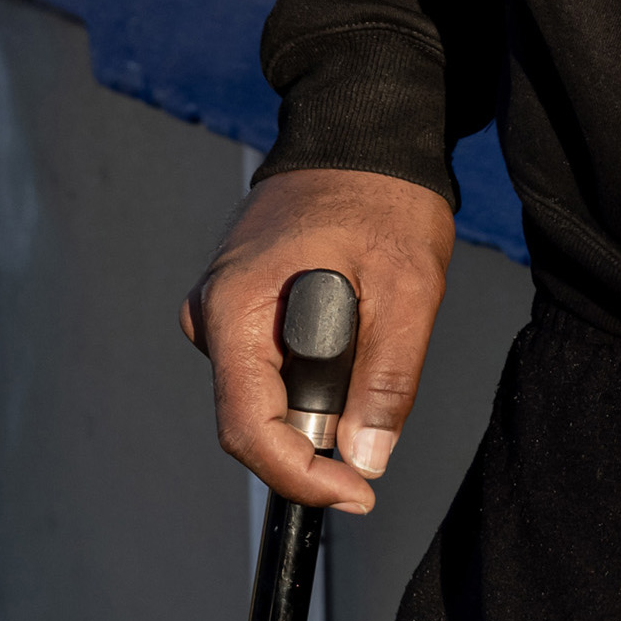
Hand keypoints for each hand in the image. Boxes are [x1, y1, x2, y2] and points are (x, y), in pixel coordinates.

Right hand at [182, 166, 454, 512]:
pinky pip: (273, 360)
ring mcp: (225, 307)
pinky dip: (317, 366)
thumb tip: (364, 458)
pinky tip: (357, 326)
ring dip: (322, 393)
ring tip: (374, 336)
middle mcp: (214, 313)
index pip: (247, 429)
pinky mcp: (244, 302)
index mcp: (235, 308)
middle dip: (318, 433)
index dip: (299, 476)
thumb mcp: (406, 286)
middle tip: (380, 411)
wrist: (363, 127)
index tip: (355, 493)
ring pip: (268, 390)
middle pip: (256, 416)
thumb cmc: (383, 194)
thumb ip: (387, 377)